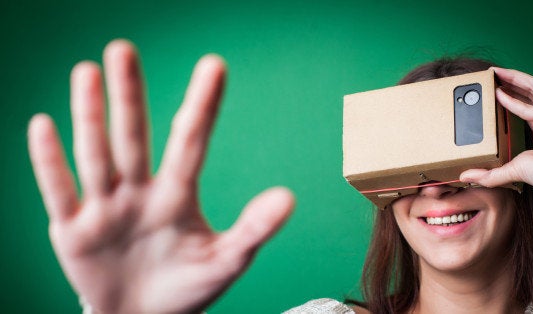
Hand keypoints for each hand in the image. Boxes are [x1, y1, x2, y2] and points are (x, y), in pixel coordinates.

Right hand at [27, 40, 294, 312]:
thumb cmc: (188, 287)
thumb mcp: (226, 260)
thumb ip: (253, 229)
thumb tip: (289, 197)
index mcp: (178, 195)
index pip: (191, 142)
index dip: (202, 105)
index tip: (214, 65)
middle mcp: (140, 191)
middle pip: (135, 137)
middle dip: (130, 96)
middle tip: (123, 49)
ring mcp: (105, 207)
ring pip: (97, 156)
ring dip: (90, 117)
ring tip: (86, 73)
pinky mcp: (73, 230)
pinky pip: (59, 192)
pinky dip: (49, 162)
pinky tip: (43, 125)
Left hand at [460, 67, 532, 212]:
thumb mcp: (514, 172)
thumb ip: (490, 174)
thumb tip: (466, 176)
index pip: (524, 103)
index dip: (508, 94)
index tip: (490, 89)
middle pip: (529, 90)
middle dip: (510, 79)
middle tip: (489, 74)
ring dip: (514, 78)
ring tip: (495, 72)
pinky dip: (515, 101)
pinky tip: (499, 95)